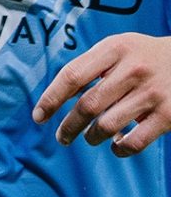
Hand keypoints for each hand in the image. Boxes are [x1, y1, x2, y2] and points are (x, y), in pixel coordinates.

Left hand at [32, 32, 170, 156]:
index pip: (72, 75)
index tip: (38, 116)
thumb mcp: (118, 47)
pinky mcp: (169, 115)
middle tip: (61, 137)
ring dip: (91, 137)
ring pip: (107, 125)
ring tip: (88, 138)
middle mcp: (132, 70)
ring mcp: (152, 93)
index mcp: (114, 49)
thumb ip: (91, 65)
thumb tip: (59, 94)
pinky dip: (120, 149)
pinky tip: (115, 147)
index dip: (51, 98)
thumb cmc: (143, 55)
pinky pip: (135, 141)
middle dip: (68, 125)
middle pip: (88, 105)